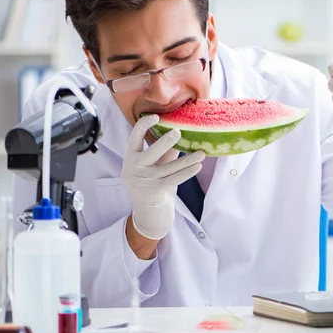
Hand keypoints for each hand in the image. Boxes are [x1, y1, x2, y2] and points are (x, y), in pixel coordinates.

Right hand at [122, 114, 204, 240]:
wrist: (149, 215)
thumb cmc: (154, 186)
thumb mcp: (157, 167)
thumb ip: (165, 153)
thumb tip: (180, 134)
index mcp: (131, 157)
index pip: (134, 137)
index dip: (144, 125)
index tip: (156, 117)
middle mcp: (133, 168)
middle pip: (151, 151)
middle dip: (165, 141)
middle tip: (178, 131)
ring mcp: (142, 181)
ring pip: (168, 167)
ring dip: (187, 160)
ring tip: (201, 153)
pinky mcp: (153, 191)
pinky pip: (173, 179)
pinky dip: (187, 172)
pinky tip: (197, 166)